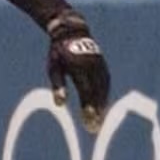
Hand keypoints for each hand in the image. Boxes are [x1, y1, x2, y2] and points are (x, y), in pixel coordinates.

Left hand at [44, 11, 110, 132]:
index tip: (88, 123)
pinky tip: (103, 105)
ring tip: (100, 121)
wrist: (72, 30)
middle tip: (94, 129)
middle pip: (97, 93)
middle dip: (96, 112)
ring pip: (104, 88)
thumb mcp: (53, 67)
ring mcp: (100, 65)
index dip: (88, 108)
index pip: (86, 92)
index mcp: (79, 67)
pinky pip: (106, 83)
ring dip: (103, 105)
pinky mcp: (103, 64)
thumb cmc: (58, 52)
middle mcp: (92, 66)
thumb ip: (58, 86)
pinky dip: (105, 95)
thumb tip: (59, 104)